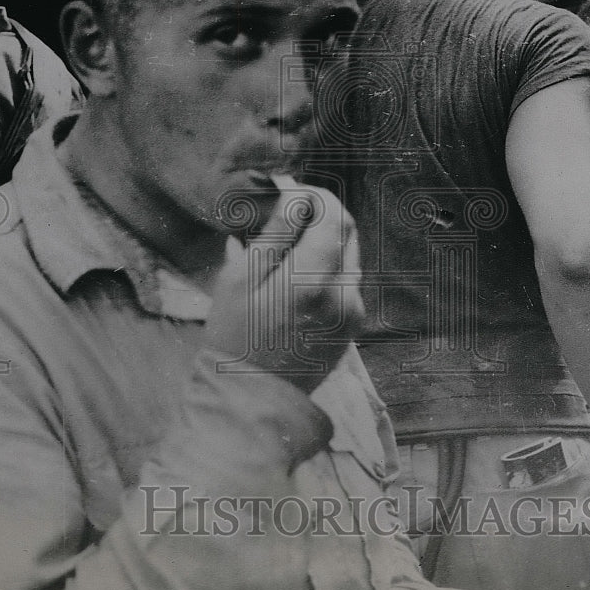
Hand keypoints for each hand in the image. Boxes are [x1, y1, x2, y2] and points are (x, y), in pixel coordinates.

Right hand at [206, 182, 364, 391]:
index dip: (314, 195)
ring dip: (326, 241)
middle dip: (323, 214)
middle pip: (349, 232)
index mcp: (314, 280)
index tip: (290, 191)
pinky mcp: (352, 327)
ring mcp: (353, 313)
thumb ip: (275, 234)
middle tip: (289, 212)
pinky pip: (347, 282)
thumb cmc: (235, 336)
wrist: (252, 398)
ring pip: (350, 256)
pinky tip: (296, 278)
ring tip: (288, 246)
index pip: (334, 215)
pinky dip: (328, 268)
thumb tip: (297, 196)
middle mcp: (344, 295)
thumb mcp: (241, 279)